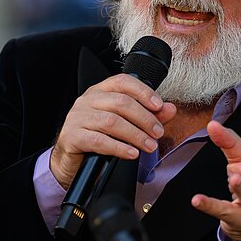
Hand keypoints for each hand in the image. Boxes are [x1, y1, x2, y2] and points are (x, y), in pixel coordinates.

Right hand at [50, 74, 176, 188]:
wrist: (70, 159)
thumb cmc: (98, 136)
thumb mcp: (124, 123)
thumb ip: (148, 115)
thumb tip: (170, 109)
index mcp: (100, 91)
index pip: (123, 82)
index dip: (143, 92)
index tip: (159, 106)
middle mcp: (87, 100)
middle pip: (121, 102)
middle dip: (144, 118)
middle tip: (158, 132)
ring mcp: (77, 117)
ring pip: (111, 122)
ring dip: (135, 135)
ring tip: (149, 145)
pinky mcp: (72, 136)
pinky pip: (99, 141)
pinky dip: (119, 148)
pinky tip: (132, 153)